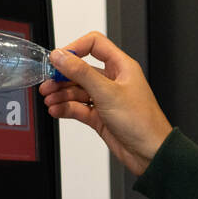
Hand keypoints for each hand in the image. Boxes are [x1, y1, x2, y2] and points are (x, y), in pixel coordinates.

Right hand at [39, 32, 173, 176]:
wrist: (150, 153)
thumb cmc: (142, 122)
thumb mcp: (107, 93)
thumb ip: (81, 73)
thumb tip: (61, 57)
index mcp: (121, 67)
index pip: (94, 45)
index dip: (75, 48)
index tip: (59, 59)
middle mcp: (113, 81)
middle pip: (81, 70)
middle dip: (62, 76)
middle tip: (47, 83)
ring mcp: (106, 99)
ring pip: (78, 91)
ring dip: (62, 94)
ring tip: (49, 99)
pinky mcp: (100, 116)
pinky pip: (79, 108)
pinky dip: (66, 108)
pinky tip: (57, 110)